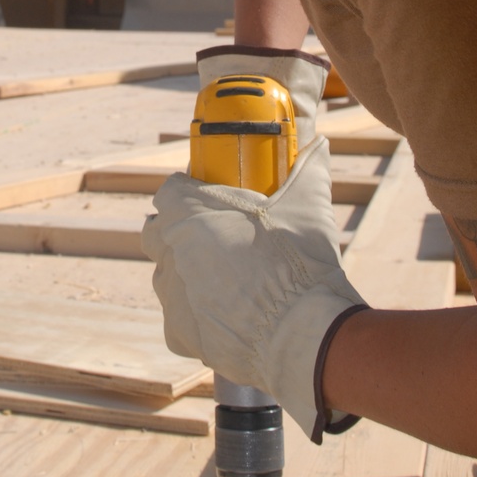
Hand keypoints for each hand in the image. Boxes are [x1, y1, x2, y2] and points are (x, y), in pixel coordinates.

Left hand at [142, 49, 366, 440]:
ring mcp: (171, 293)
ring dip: (188, 274)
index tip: (212, 199)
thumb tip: (318, 144)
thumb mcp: (307, 201)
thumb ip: (307, 167)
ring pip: (167, 276)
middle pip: (158, 233)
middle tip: (218, 238)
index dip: (190, 193)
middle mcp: (170, 250)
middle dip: (179, 232)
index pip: (169, 191)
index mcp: (188, 211)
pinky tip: (226, 315)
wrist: (302, 332)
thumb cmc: (300, 261)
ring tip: (229, 281)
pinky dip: (195, 315)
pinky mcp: (179, 333)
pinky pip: (178, 318)